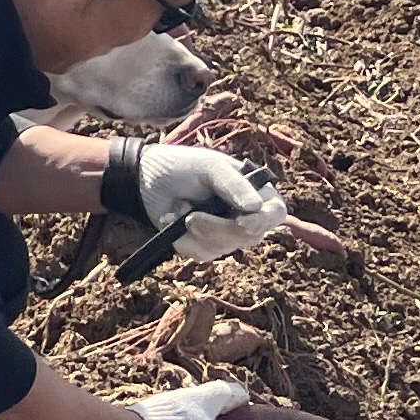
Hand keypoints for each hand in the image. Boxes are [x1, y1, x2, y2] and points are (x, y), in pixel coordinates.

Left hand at [141, 146, 289, 258]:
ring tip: (178, 207)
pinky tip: (170, 220)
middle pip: (249, 236)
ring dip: (195, 232)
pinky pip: (202, 254)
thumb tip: (256, 208)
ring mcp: (226, 233)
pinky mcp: (206, 246)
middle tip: (190, 217)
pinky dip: (183, 239)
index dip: (263, 221)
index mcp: (255, 192)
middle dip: (217, 229)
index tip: (243, 223)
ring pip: (223, 248)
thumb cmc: (182, 165)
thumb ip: (232, 184)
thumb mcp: (208, 166)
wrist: (144, 177)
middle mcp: (246, 216)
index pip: (275, 213)